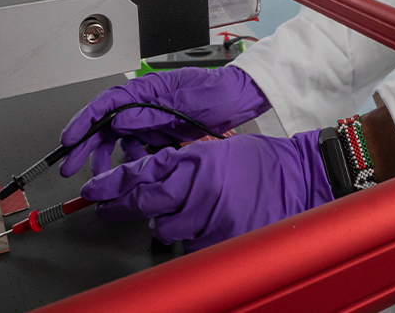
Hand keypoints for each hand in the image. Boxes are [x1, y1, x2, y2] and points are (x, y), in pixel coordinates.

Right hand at [59, 66, 269, 177]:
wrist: (238, 99)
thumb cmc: (216, 92)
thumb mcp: (184, 102)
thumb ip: (151, 113)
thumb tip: (119, 122)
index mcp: (146, 90)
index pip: (106, 103)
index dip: (84, 121)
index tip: (69, 140)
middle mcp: (143, 103)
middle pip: (105, 124)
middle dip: (86, 146)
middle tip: (70, 167)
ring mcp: (151, 118)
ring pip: (118, 140)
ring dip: (107, 158)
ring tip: (103, 178)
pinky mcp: (159, 132)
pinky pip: (137, 148)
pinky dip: (132, 161)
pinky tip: (135, 171)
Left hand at [82, 130, 332, 249]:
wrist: (300, 180)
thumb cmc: (263, 163)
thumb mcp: (216, 150)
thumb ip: (183, 162)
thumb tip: (149, 175)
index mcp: (195, 161)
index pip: (140, 173)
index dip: (112, 183)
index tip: (93, 190)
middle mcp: (197, 190)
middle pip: (144, 204)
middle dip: (120, 207)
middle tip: (107, 208)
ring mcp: (208, 218)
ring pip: (165, 229)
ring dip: (167, 223)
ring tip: (185, 211)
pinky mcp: (219, 241)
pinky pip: (190, 245)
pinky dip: (192, 237)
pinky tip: (208, 224)